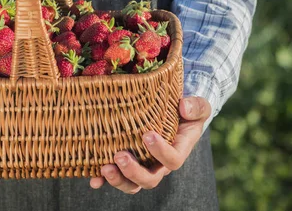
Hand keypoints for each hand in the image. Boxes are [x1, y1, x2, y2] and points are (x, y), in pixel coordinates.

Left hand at [89, 96, 210, 193]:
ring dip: (118, 179)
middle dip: (134, 171)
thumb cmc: (185, 112)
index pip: (172, 160)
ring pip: (132, 184)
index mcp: (177, 151)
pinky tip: (93, 180)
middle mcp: (158, 165)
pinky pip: (115, 177)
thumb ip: (196, 107)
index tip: (147, 135)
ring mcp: (141, 167)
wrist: (172, 114)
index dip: (161, 152)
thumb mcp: (198, 106)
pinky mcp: (125, 164)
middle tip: (120, 156)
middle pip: (149, 179)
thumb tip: (184, 107)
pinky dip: (102, 180)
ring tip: (105, 168)